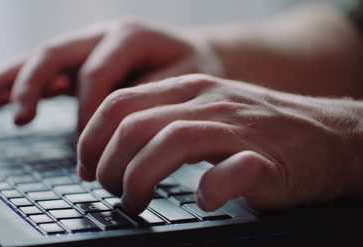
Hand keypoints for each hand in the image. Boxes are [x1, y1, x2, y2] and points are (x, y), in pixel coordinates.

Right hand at [0, 19, 222, 129]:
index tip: (88, 148)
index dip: (89, 114)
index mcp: (129, 36)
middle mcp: (101, 35)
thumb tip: (112, 131)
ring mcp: (86, 46)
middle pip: (55, 54)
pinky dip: (13, 84)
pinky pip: (42, 72)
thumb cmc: (192, 69)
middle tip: (16, 116)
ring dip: (6, 79)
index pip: (96, 76)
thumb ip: (148, 99)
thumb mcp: (184, 80)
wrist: (195, 56)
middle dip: (30, 84)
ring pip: (40, 60)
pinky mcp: (77, 62)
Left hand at [77, 73, 362, 214]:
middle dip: (108, 166)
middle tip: (110, 191)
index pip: (118, 103)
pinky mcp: (266, 159)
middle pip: (134, 127)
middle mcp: (207, 101)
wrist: (328, 136)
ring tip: (135, 203)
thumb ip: (162, 121)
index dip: (91, 139)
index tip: (87, 168)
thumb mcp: (205, 110)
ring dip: (140, 179)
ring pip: (172, 143)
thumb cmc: (258, 130)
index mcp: (187, 89)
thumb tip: (110, 152)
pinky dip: (211, 189)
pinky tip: (204, 200)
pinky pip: (231, 171)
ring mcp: (237, 128)